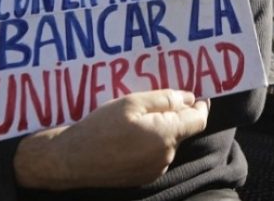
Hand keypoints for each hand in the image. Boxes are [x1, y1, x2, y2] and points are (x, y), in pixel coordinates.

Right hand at [15, 90, 209, 189]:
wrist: (72, 159)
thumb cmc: (100, 127)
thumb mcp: (132, 102)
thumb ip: (165, 99)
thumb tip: (190, 98)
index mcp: (166, 135)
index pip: (199, 120)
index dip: (200, 105)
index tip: (197, 96)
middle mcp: (166, 156)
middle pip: (182, 130)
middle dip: (174, 116)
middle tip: (152, 103)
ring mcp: (155, 169)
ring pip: (168, 143)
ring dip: (160, 130)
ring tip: (134, 121)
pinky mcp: (143, 177)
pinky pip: (156, 155)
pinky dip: (149, 144)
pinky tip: (128, 138)